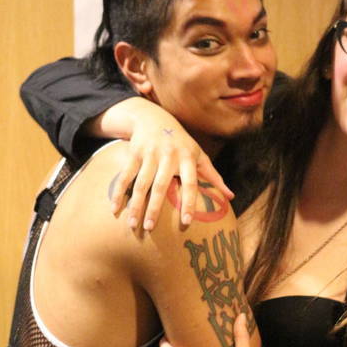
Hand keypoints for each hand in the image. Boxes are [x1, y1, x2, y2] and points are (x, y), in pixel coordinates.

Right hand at [92, 98, 233, 229]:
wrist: (154, 117)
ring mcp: (149, 154)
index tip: (187, 222)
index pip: (190, 183)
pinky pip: (125, 176)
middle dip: (154, 208)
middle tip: (150, 229)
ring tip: (132, 225)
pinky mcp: (134, 153)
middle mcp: (168, 156)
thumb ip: (213, 176)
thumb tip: (231, 197)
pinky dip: (119, 192)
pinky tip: (115, 209)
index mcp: (187, 158)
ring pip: (141, 183)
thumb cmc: (181, 143)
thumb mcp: (199, 155)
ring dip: (135, 205)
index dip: (189, 202)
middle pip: (160, 186)